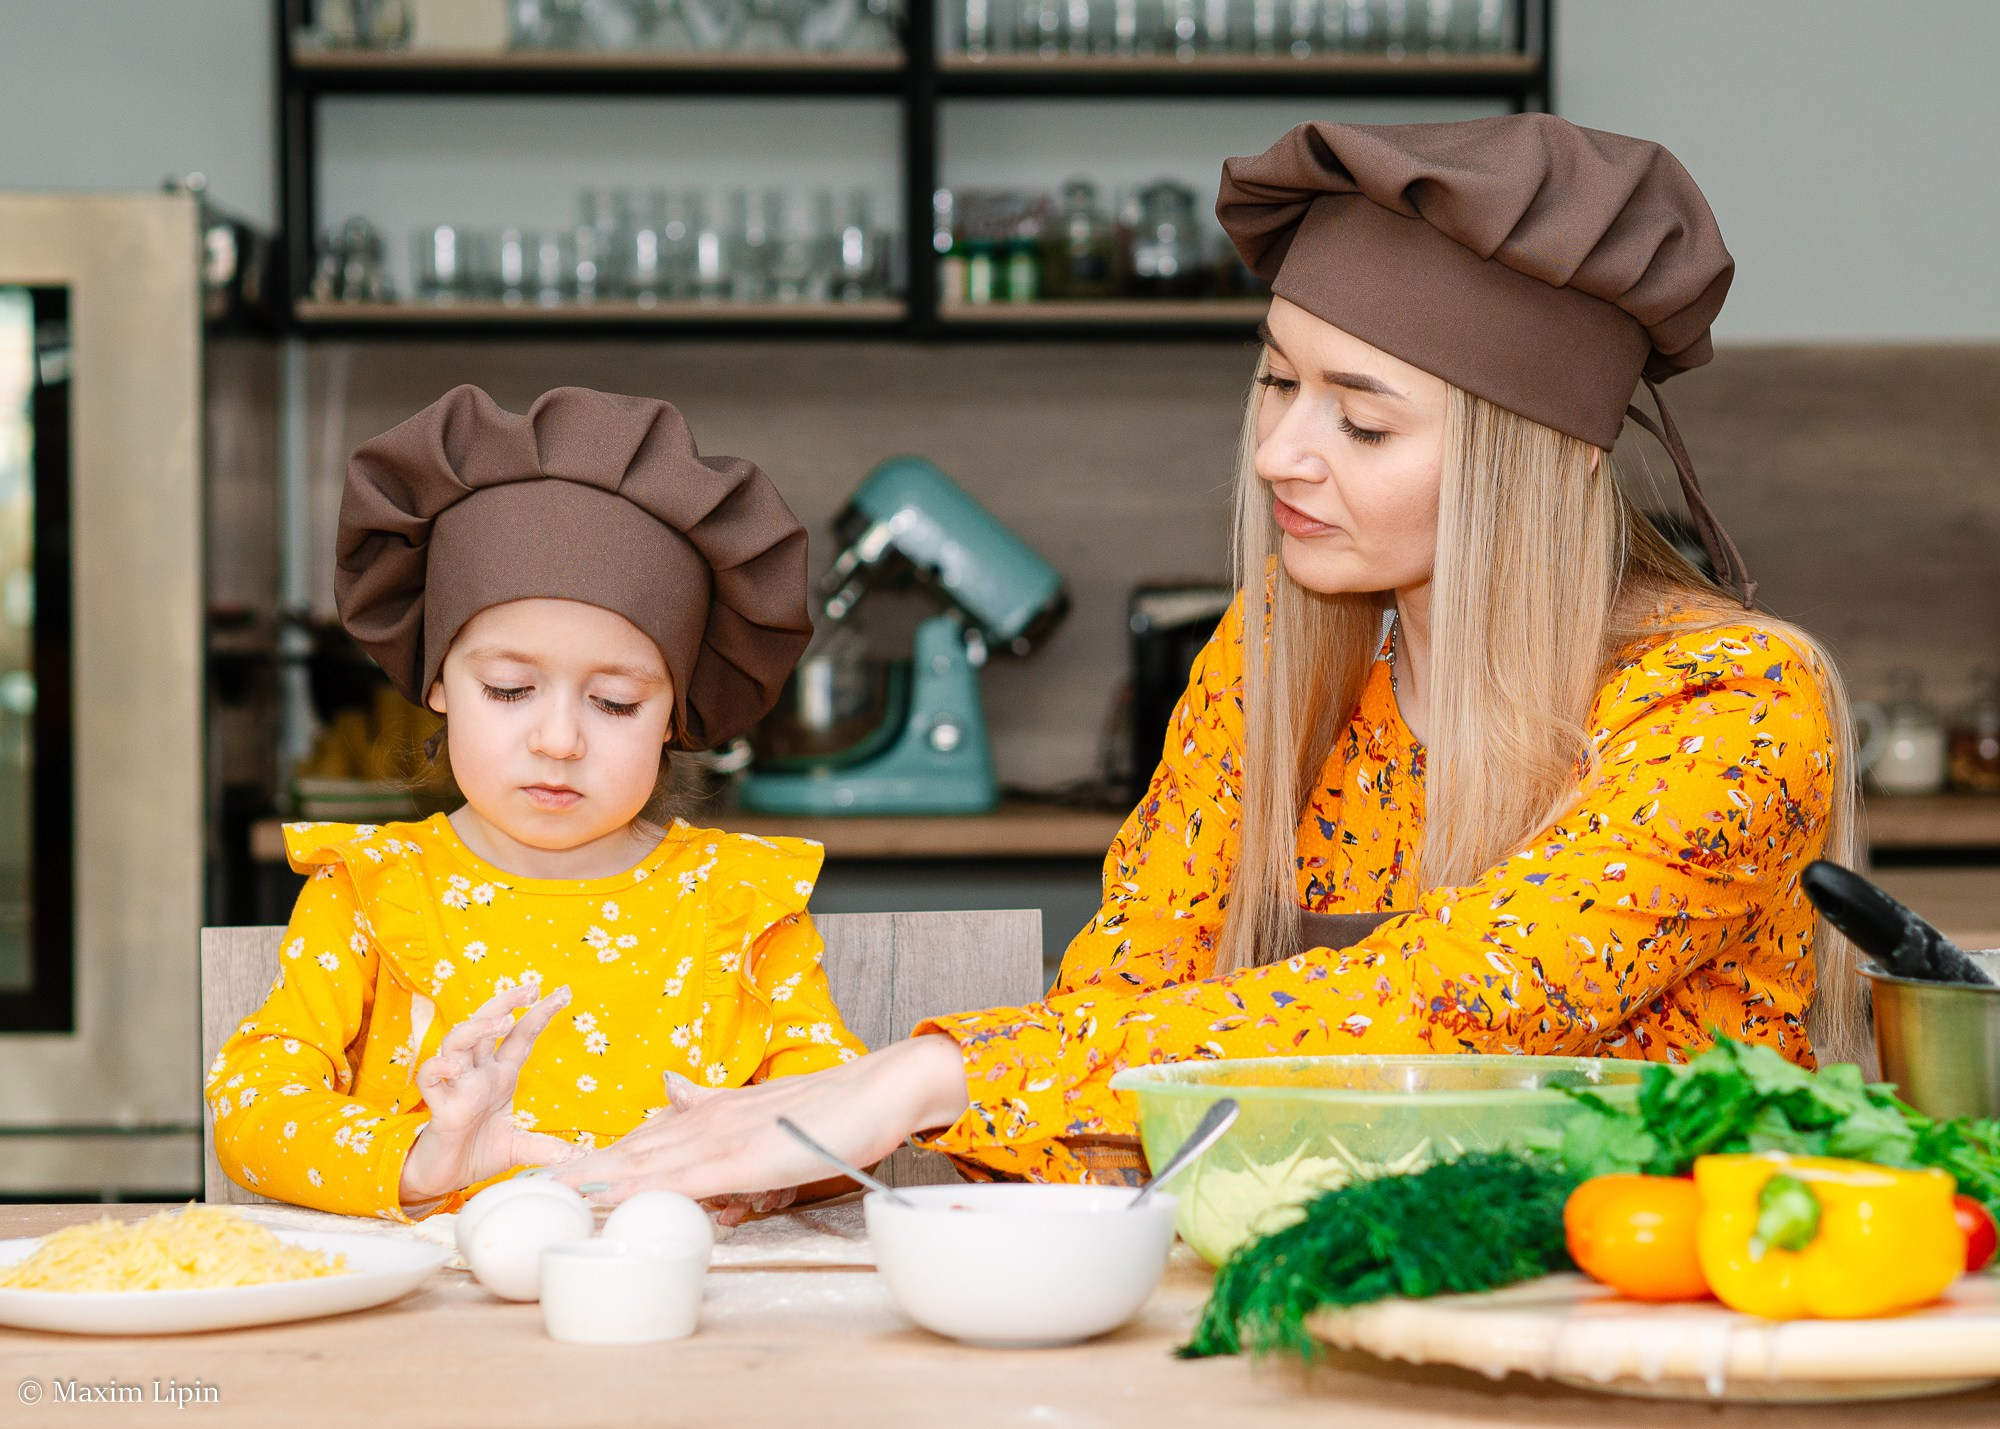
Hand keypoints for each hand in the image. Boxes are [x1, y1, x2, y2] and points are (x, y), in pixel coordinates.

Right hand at [397, 982, 581, 1204]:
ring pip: (458, 1043)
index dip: (540, 1013)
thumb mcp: (517, 1148)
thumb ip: (545, 1148)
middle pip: (488, 1025)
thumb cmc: (475, 1154)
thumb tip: (578, 1156)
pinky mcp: (438, 1107)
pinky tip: (456, 1065)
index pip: (521, 1036)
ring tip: (501, 1021)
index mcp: (500, 1076)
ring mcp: (457, 1087)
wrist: (442, 1179)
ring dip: (477, 1028)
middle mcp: (478, 1074)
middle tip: (532, 988)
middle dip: (507, 1002)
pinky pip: (430, 1078)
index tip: (564, 992)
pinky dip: (439, 1067)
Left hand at [551, 1035, 970, 1205]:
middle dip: (575, 1173)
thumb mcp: (760, 1106)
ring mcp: (721, 1140)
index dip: (592, 1157)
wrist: (875, 1090)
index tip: (548, 1175)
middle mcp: (706, 1123)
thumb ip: (712, 1102)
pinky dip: (641, 1187)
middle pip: (627, 1153)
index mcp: (709, 1115)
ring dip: (593, 1180)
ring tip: (547, 1195)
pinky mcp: (740, 1158)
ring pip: (643, 1163)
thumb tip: (670, 1089)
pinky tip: (612, 1196)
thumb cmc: (829, 1107)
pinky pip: (680, 1178)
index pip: (640, 1141)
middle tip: (525, 1192)